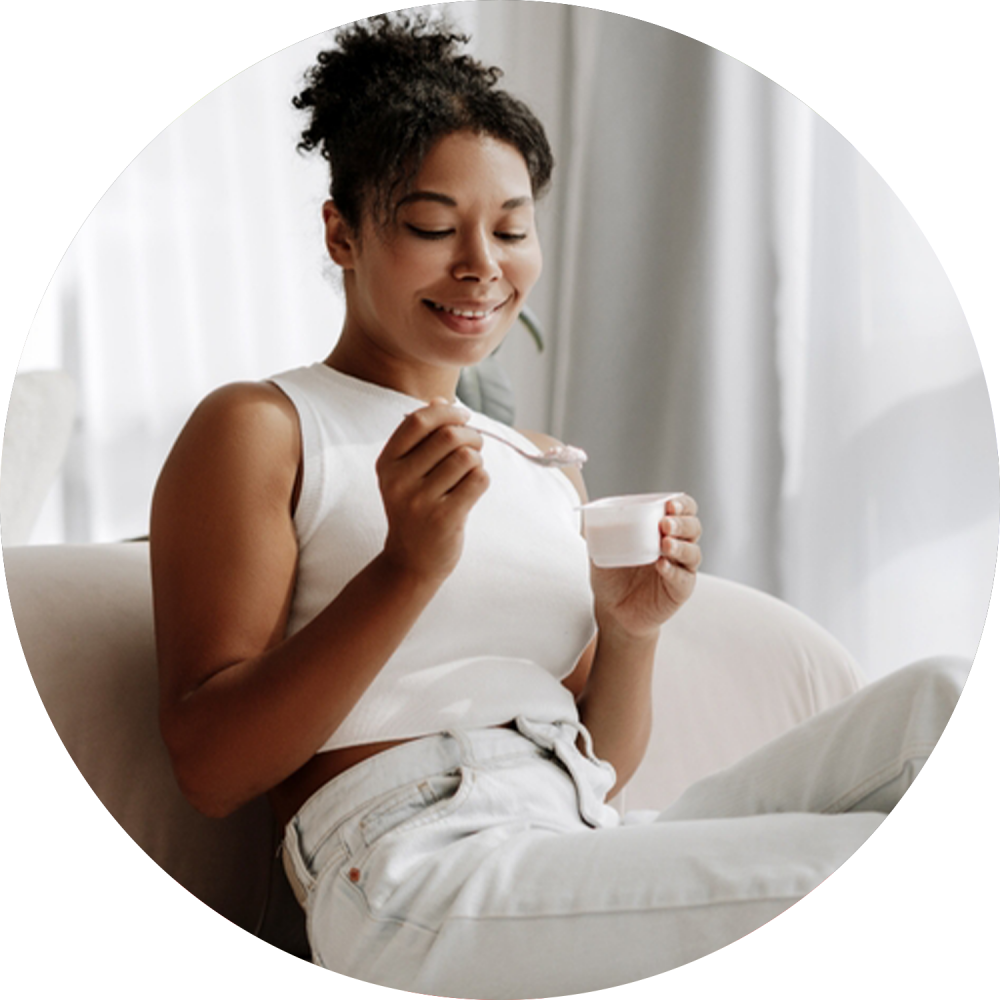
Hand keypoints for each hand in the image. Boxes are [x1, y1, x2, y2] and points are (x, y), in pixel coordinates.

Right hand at [376, 398, 488, 581]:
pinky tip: (472, 488)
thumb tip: (441, 400)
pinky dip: (482, 478)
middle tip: (475, 446)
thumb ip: (422, 436)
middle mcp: (399, 481)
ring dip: (477, 459)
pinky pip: (478, 480)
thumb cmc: (415, 507)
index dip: (447, 412)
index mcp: (387, 463)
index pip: (418, 421)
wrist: (411, 561)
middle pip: (449, 436)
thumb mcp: (407, 472)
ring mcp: (420, 502)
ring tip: (471, 470)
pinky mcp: (444, 519)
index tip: (463, 417)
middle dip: (471, 436)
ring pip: (467, 457)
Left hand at [590, 493, 701, 639]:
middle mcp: (677, 546)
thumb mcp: (602, 549)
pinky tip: (661, 565)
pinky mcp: (679, 590)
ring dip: (680, 546)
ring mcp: (680, 568)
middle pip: (693, 528)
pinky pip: (683, 578)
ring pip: (692, 552)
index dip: (682, 504)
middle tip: (664, 524)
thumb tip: (587, 512)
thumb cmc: (611, 575)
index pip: (684, 510)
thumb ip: (600, 530)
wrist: (612, 610)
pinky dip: (673, 570)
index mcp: (662, 530)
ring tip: (664, 543)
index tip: (669, 505)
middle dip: (681, 523)